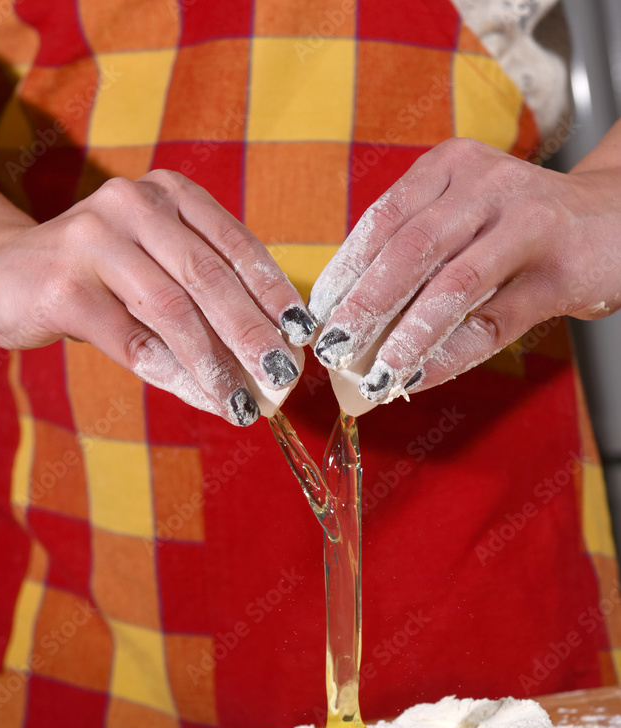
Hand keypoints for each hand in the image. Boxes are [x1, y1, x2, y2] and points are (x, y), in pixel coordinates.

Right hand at [0, 170, 314, 424]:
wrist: (2, 271)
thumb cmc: (98, 274)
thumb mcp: (154, 261)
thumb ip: (203, 288)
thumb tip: (269, 349)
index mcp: (168, 194)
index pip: (234, 243)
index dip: (273, 291)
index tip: (301, 333)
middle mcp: (134, 205)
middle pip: (209, 277)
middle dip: (252, 333)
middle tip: (283, 376)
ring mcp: (95, 240)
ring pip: (173, 311)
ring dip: (215, 364)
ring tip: (243, 402)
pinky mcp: (66, 286)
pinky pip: (133, 341)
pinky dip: (173, 374)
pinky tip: (202, 398)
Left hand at [308, 136, 620, 400]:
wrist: (616, 216)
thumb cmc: (523, 224)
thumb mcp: (467, 212)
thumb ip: (418, 248)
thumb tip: (350, 314)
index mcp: (452, 167)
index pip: (384, 218)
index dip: (346, 269)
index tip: (319, 313)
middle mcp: (487, 186)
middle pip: (411, 249)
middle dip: (365, 305)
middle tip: (332, 348)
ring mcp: (527, 226)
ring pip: (454, 285)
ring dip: (406, 336)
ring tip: (373, 373)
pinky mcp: (559, 272)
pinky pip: (495, 321)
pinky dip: (452, 354)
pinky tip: (420, 376)